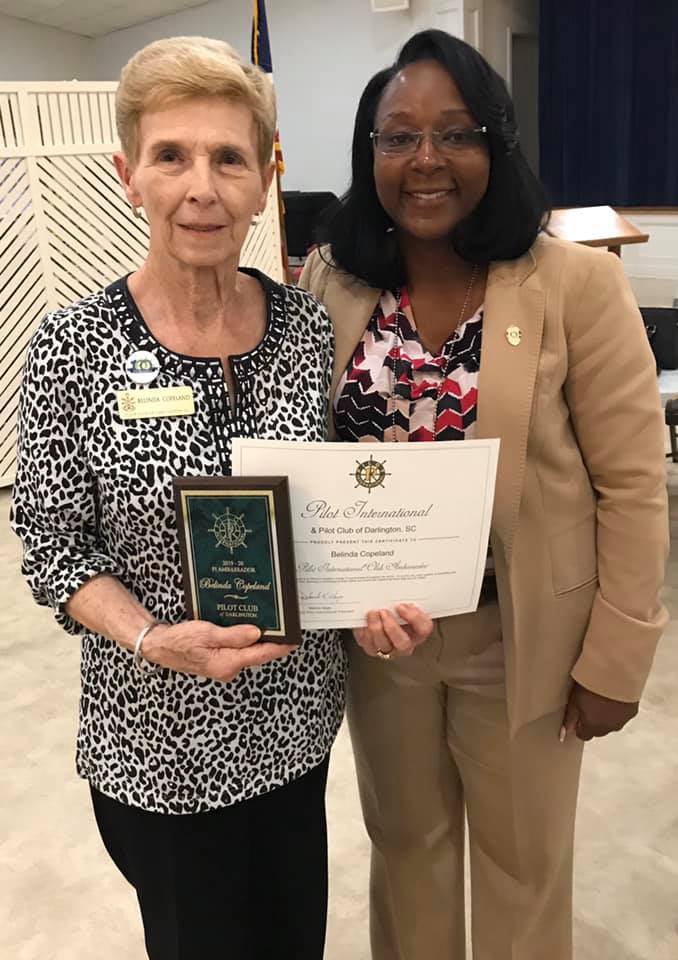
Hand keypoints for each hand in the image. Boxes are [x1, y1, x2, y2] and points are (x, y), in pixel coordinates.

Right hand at [143, 620, 296, 681]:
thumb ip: (233, 635)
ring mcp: (224, 666)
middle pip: (257, 654)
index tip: (294, 640)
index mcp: (227, 663)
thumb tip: (256, 633)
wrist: (160, 646)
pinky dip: (247, 640)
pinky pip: (239, 650)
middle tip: (286, 626)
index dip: (279, 647)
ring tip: (274, 624)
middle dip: (272, 641)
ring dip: (260, 640)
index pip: (260, 654)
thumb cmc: (179, 640)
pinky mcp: (220, 660)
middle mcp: (228, 668)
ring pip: (249, 652)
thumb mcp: (206, 633)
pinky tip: (251, 629)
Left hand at [353, 603, 433, 658]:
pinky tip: (364, 621)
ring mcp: (389, 648)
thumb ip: (403, 599)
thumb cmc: (393, 608)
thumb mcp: (401, 602)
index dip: (414, 618)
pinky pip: (368, 644)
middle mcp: (405, 643)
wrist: (378, 614)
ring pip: (384, 645)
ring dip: (376, 628)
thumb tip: (396, 589)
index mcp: (417, 631)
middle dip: (392, 628)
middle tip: (384, 612)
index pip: (424, 628)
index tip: (401, 606)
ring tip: (372, 613)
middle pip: (403, 643)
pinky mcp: (372, 648)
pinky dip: (365, 631)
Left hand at [560, 681, 638, 741]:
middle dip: (593, 722)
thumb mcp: (574, 700)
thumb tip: (563, 736)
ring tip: (603, 699)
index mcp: (593, 726)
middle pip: (598, 731)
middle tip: (591, 704)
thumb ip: (570, 719)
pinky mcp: (632, 712)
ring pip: (611, 724)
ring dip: (607, 716)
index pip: (583, 735)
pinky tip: (615, 697)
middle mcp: (608, 728)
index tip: (579, 713)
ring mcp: (622, 721)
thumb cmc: (590, 685)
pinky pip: (623, 716)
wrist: (616, 673)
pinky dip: (618, 710)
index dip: (580, 725)